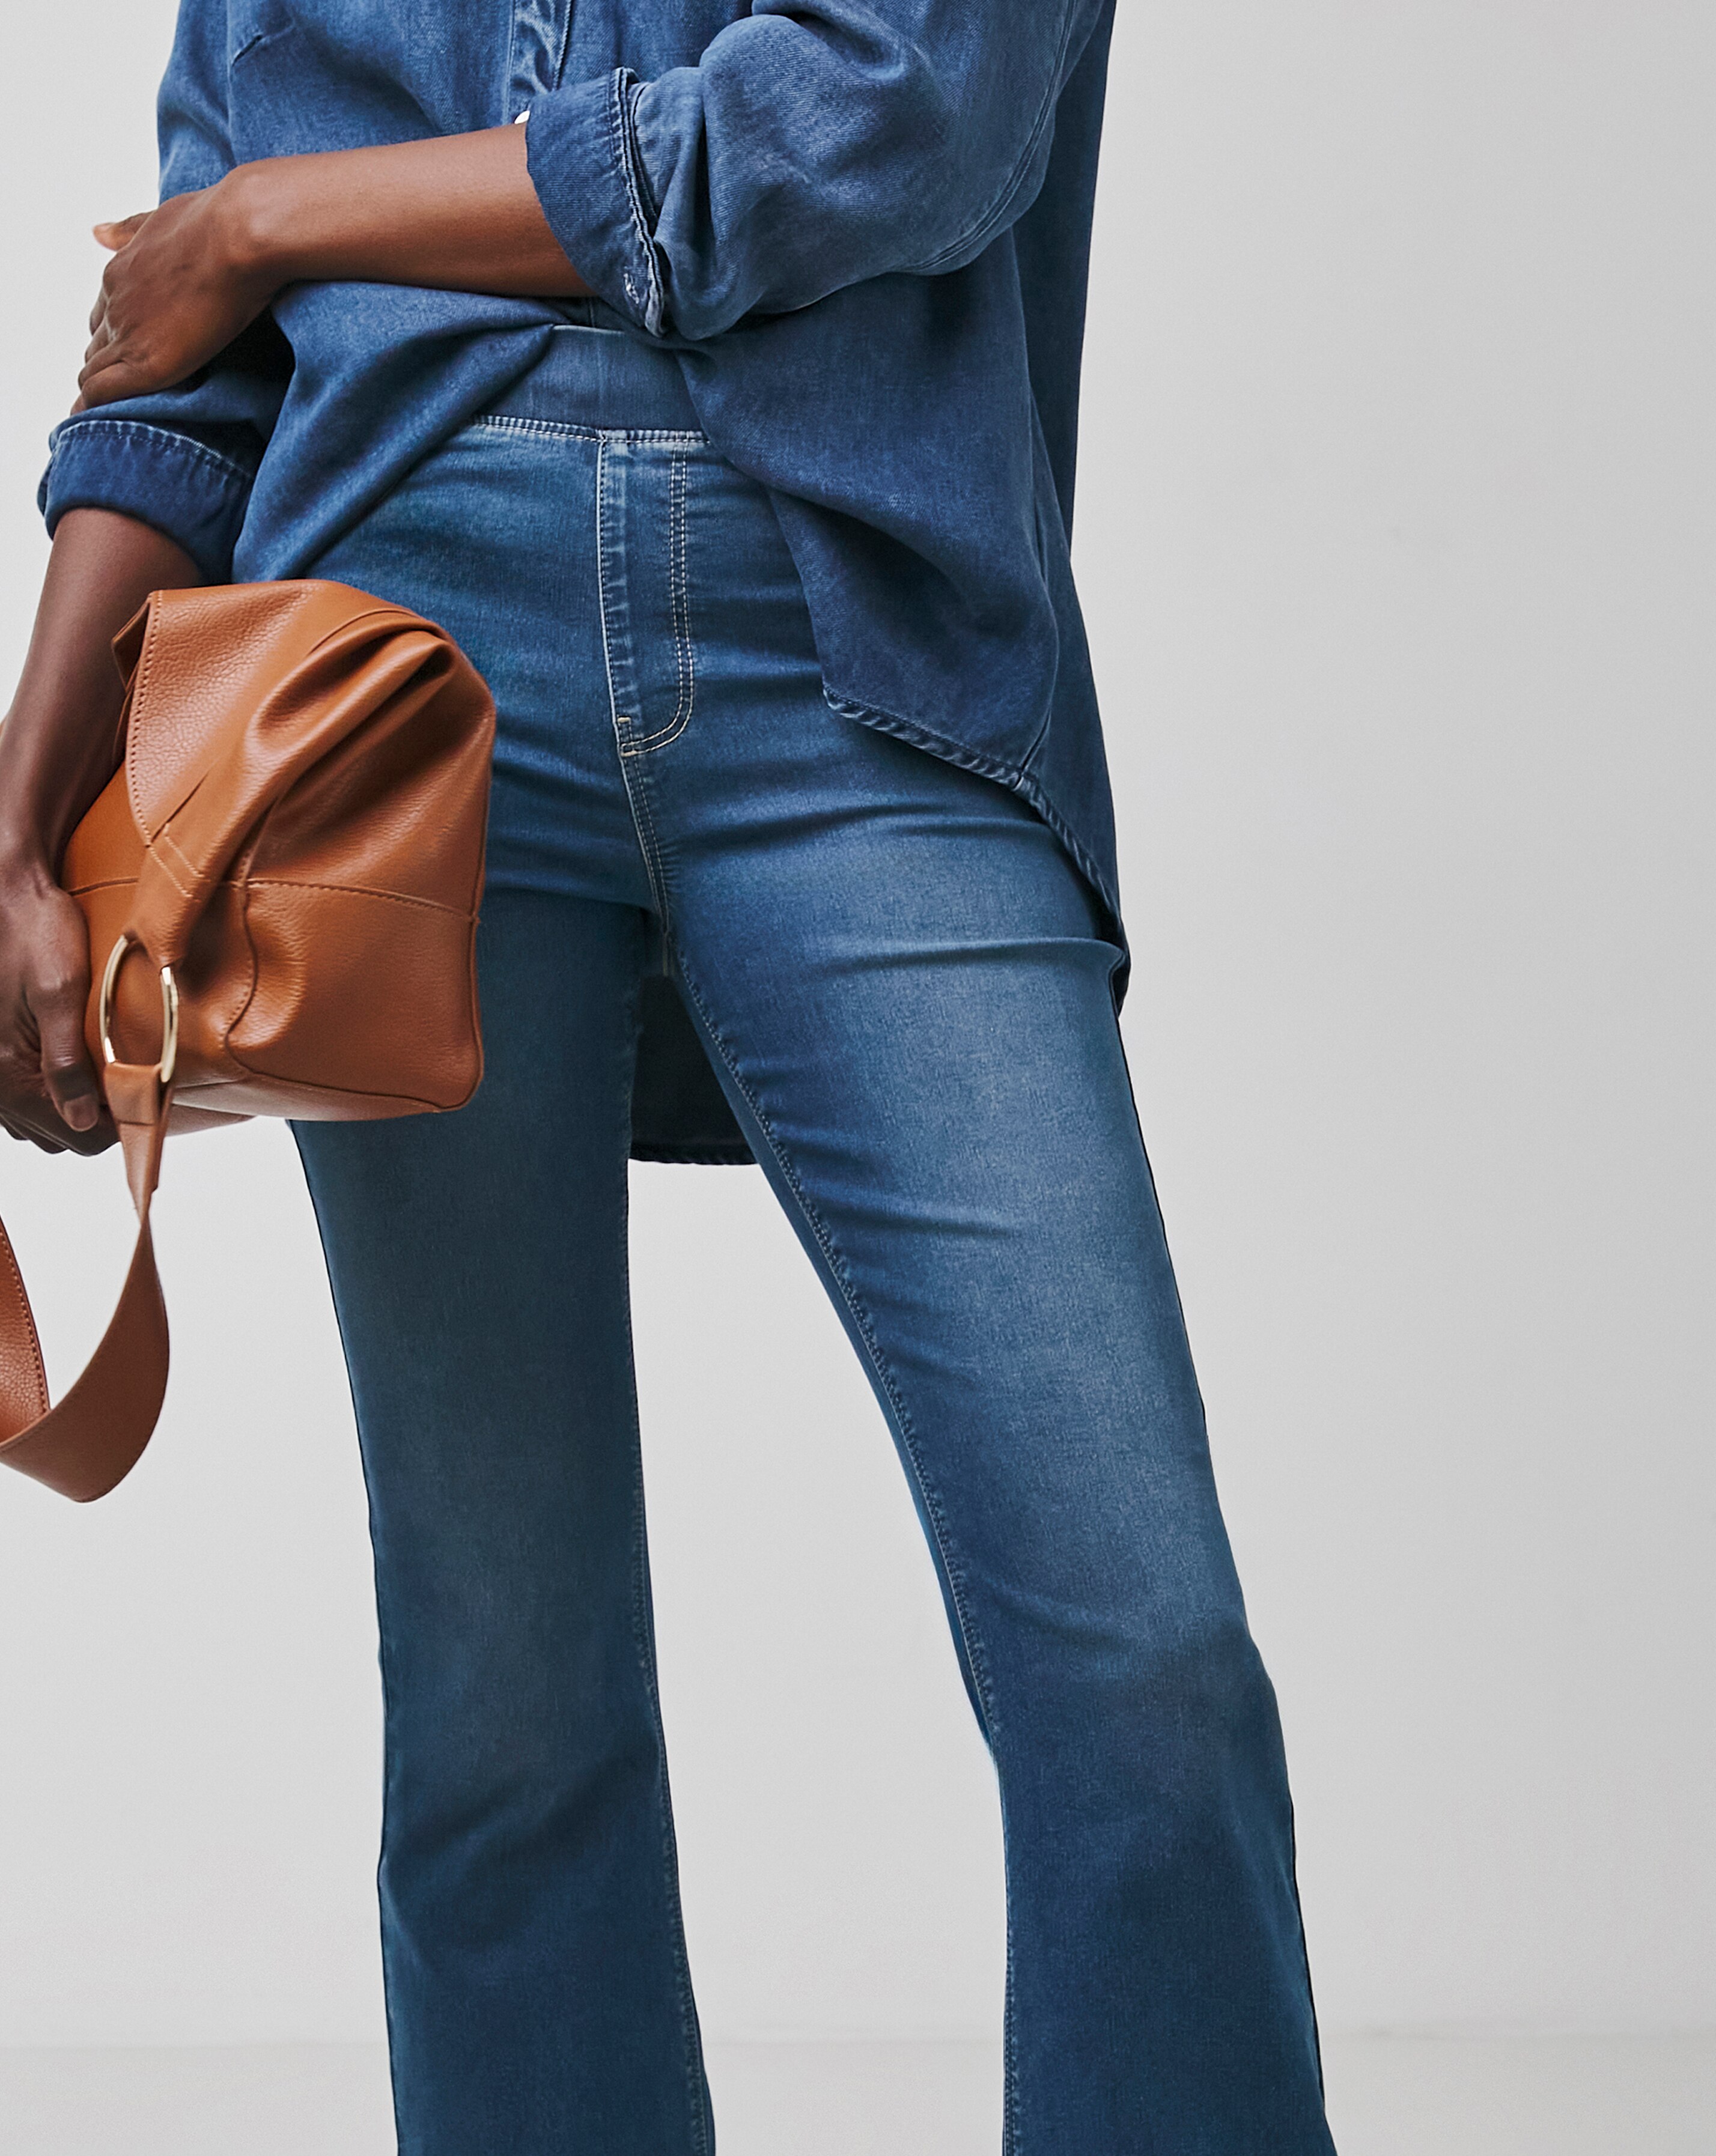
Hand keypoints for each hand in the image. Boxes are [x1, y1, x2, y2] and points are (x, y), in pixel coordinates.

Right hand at [0, 852, 113, 1154]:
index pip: (77, 1135)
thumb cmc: (35, 935)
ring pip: (43, 1120)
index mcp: (7, 1074)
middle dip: (97, 1116)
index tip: (145, 1098)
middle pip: (60, 1134)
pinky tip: (77, 1064)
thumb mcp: (58, 995)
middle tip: (130, 1081)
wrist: (9, 898)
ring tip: (106, 1073)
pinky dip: (54, 1091)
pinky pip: (27, 1098)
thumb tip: (81, 1120)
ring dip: (76, 1105)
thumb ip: (66, 1064)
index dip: (117, 1124)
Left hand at [74, 182, 275, 413]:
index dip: (115, 338)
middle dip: (106, 367)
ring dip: (103, 392)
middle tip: (124, 392)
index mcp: (121, 272)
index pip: (105, 316)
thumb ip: (129, 229)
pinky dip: (98, 408)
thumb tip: (96, 232)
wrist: (239, 234)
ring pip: (93, 372)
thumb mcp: (160, 217)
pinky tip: (103, 421)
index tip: (128, 355)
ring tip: (115, 414)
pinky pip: (102, 393)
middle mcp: (117, 304)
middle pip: (97, 346)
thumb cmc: (217, 223)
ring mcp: (129, 333)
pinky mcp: (147, 362)